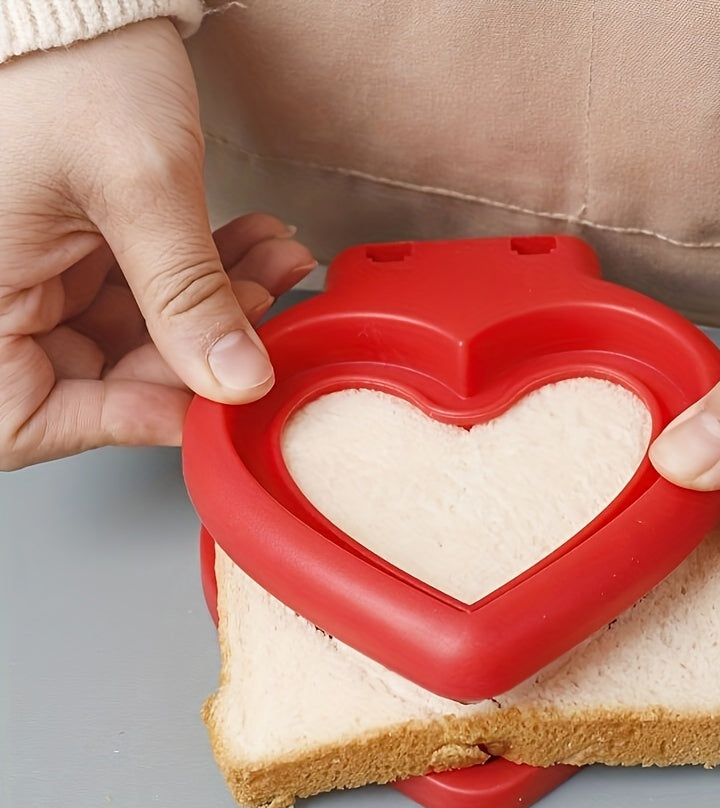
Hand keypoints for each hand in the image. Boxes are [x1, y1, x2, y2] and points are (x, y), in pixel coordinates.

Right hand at [0, 19, 314, 469]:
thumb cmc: (67, 58)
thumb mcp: (137, 184)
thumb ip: (188, 295)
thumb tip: (234, 380)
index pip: (28, 418)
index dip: (121, 419)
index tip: (208, 401)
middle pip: (95, 376)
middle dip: (194, 351)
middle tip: (258, 320)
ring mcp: (33, 267)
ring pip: (133, 331)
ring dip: (214, 306)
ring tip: (273, 268)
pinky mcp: (70, 243)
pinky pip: (140, 287)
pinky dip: (200, 275)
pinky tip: (252, 249)